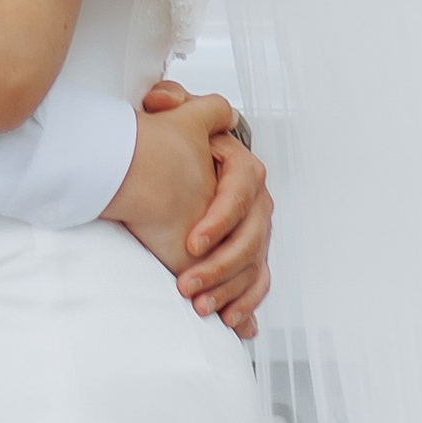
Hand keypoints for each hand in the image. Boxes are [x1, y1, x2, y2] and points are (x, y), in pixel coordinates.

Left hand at [103, 86, 269, 340]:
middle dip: (220, 266)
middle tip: (186, 284)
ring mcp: (256, 229)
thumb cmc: (170, 144)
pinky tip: (233, 323)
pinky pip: (258, 282)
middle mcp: (256, 199)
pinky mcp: (250, 255)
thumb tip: (163, 99)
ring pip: (255, 264)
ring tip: (200, 308)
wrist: (168, 171)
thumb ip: (171, 102)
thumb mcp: (170, 118)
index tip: (190, 243)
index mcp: (241, 166)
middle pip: (252, 237)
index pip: (241, 193)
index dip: (220, 220)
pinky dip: (248, 303)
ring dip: (230, 290)